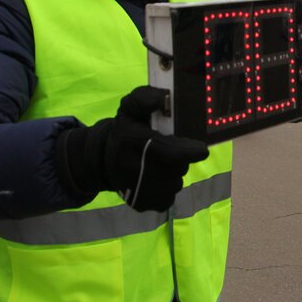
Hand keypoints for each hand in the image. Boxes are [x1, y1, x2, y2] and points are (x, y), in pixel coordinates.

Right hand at [58, 86, 208, 211]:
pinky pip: (168, 198)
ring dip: (173, 173)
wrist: (102, 160)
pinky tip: (155, 178)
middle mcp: (138, 170)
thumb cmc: (125, 131)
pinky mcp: (142, 204)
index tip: (199, 149)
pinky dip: (166, 188)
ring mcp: (139, 191)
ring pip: (175, 183)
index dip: (190, 151)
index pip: (174, 153)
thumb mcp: (131, 108)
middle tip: (170, 150)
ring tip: (159, 163)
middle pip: (179, 168)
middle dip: (180, 158)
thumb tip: (164, 98)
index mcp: (137, 142)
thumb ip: (146, 98)